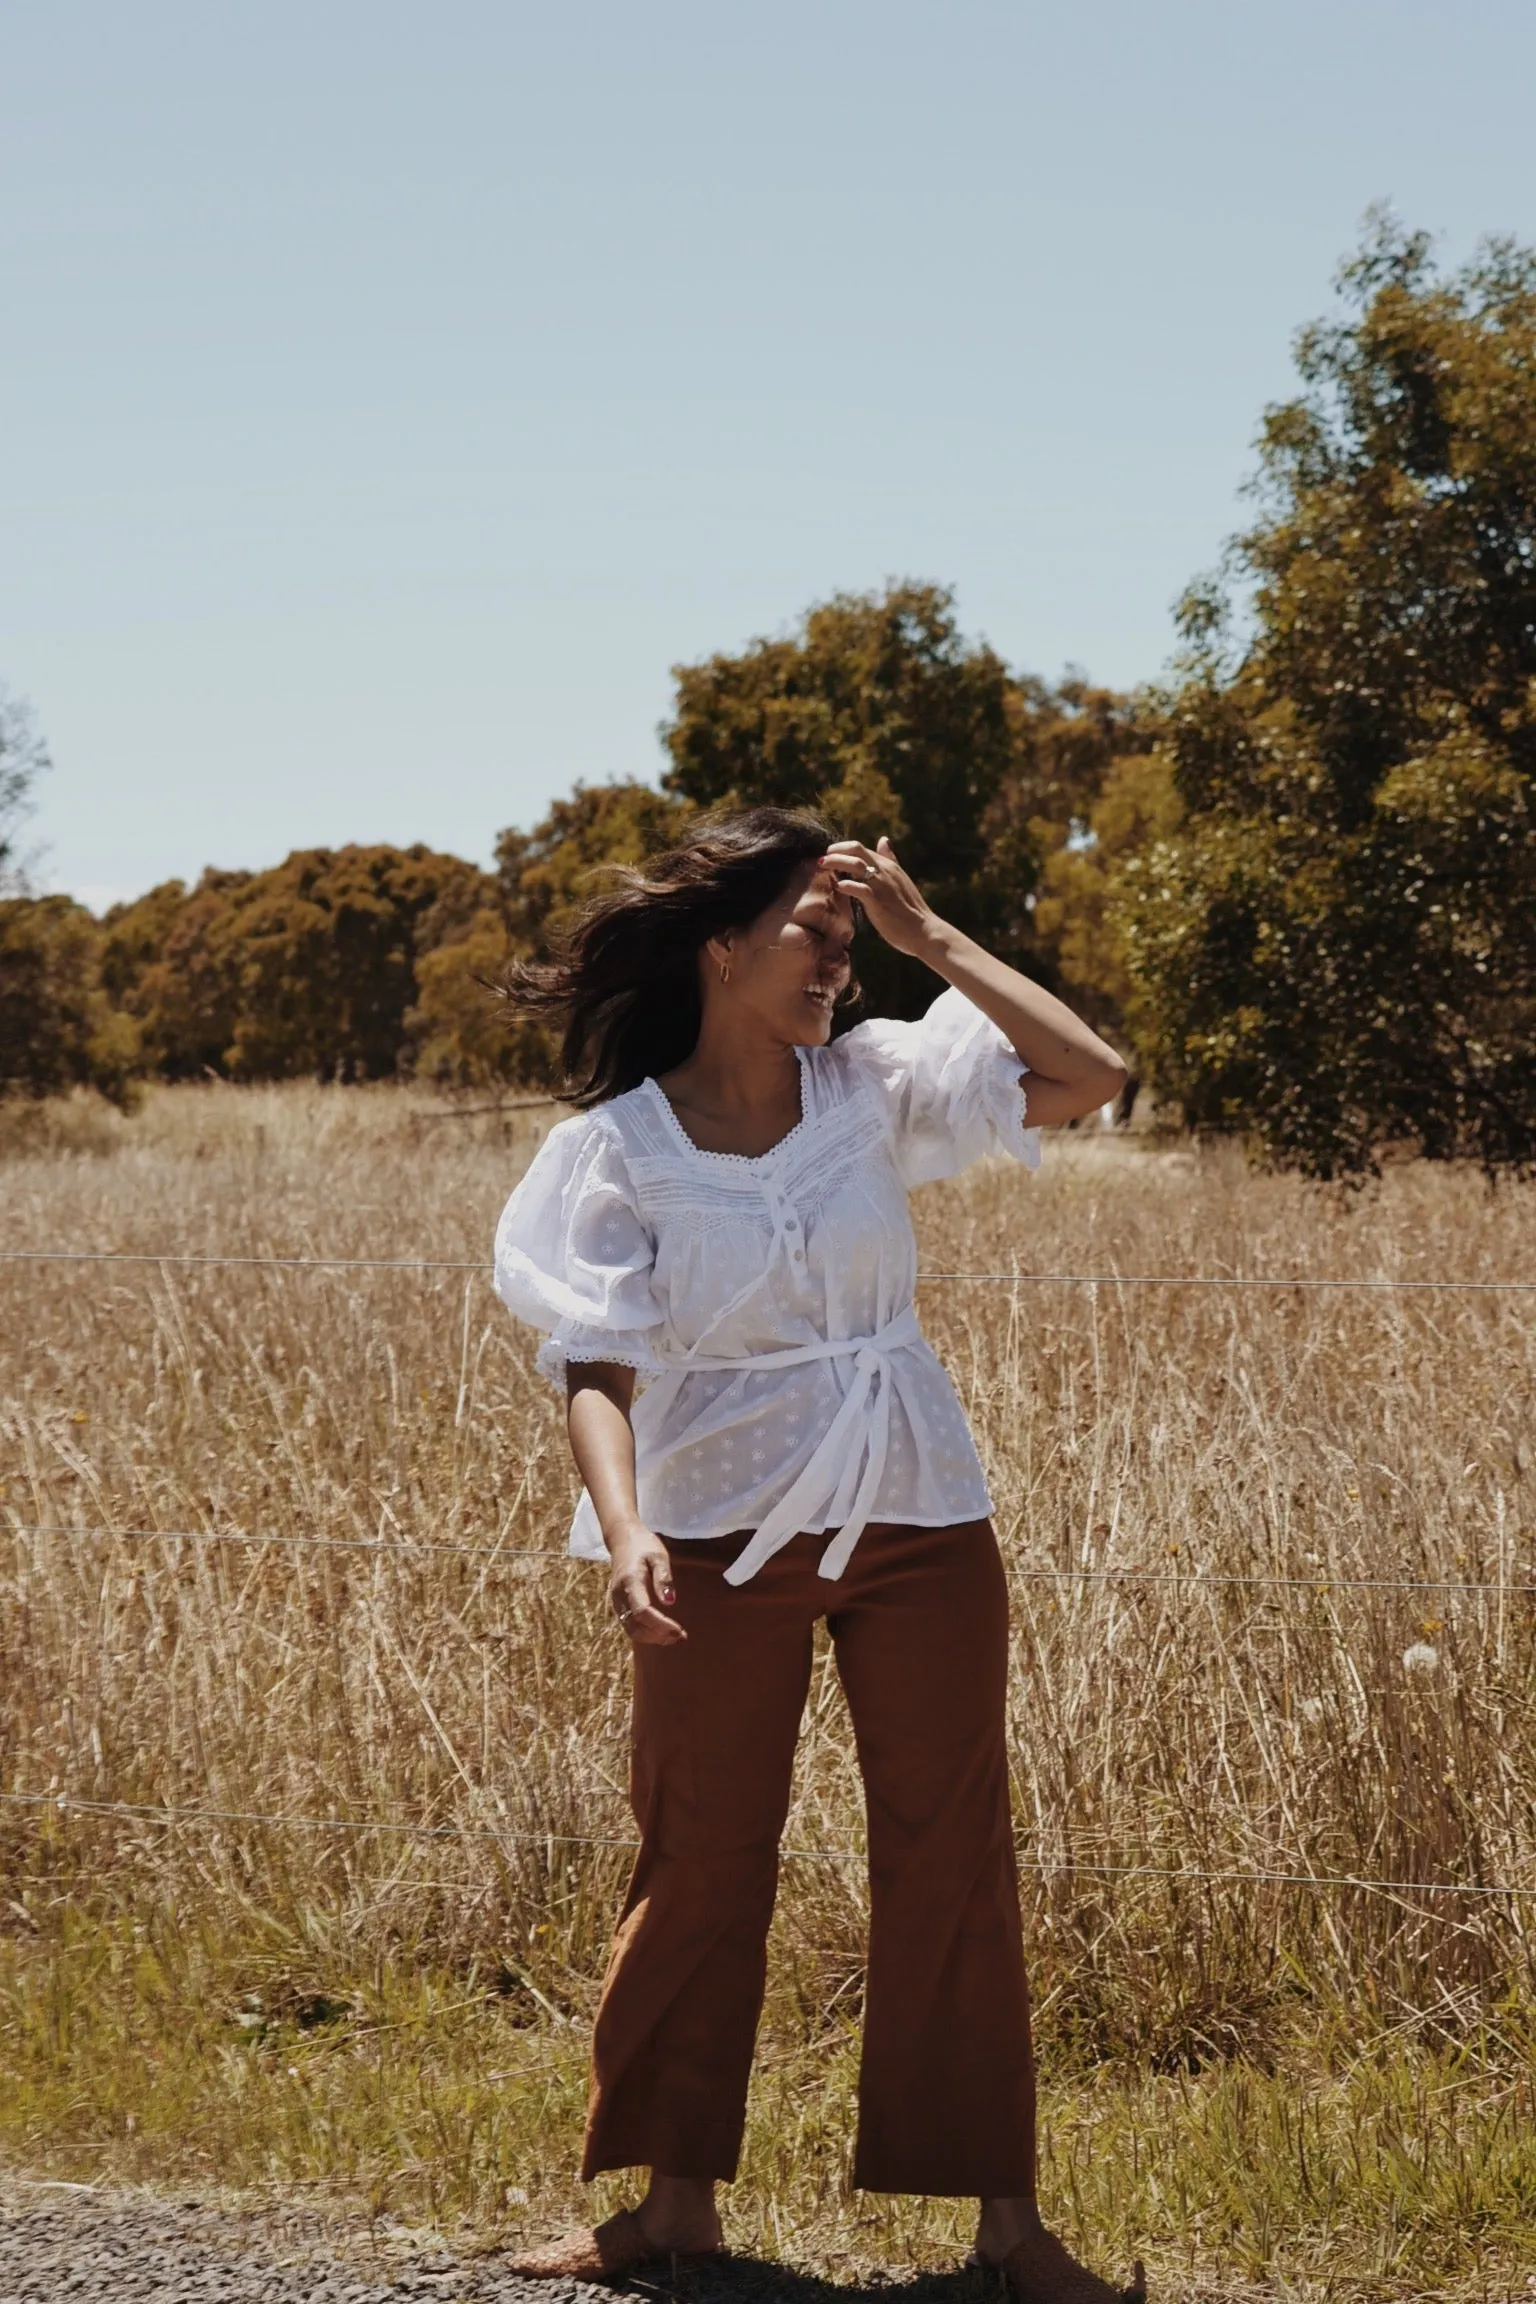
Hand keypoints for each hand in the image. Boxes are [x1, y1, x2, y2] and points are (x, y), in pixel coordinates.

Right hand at [608, 1527, 684, 1645]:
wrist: (622, 1539)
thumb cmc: (643, 1545)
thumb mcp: (659, 1555)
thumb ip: (664, 1577)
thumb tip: (670, 1601)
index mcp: (630, 1581)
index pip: (642, 1611)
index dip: (661, 1625)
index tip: (680, 1631)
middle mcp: (619, 1595)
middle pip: (636, 1626)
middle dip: (658, 1636)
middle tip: (681, 1636)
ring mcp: (616, 1602)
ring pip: (632, 1630)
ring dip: (653, 1638)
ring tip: (675, 1637)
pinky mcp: (619, 1605)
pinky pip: (630, 1626)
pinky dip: (646, 1634)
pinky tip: (662, 1632)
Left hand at [823, 837, 939, 958]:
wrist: (924, 930)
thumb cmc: (910, 908)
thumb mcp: (900, 878)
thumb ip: (890, 860)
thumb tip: (883, 840)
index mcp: (889, 866)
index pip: (861, 848)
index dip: (842, 848)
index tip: (830, 854)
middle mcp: (885, 871)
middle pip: (856, 849)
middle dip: (836, 850)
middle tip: (823, 858)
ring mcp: (882, 886)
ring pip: (856, 864)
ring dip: (836, 862)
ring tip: (823, 866)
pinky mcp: (878, 902)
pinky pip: (860, 889)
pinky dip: (847, 885)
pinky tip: (838, 886)